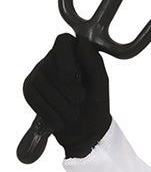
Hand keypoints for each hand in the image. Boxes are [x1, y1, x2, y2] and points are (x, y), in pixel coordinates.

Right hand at [23, 33, 110, 158]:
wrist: (85, 131)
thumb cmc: (94, 103)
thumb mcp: (100, 85)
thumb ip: (94, 63)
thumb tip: (82, 43)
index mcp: (73, 53)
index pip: (63, 41)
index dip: (65, 58)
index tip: (71, 76)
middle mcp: (53, 59)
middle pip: (52, 65)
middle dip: (68, 90)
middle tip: (79, 102)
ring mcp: (39, 73)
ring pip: (43, 83)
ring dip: (62, 105)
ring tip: (73, 114)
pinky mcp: (29, 89)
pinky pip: (34, 98)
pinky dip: (50, 114)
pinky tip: (59, 121)